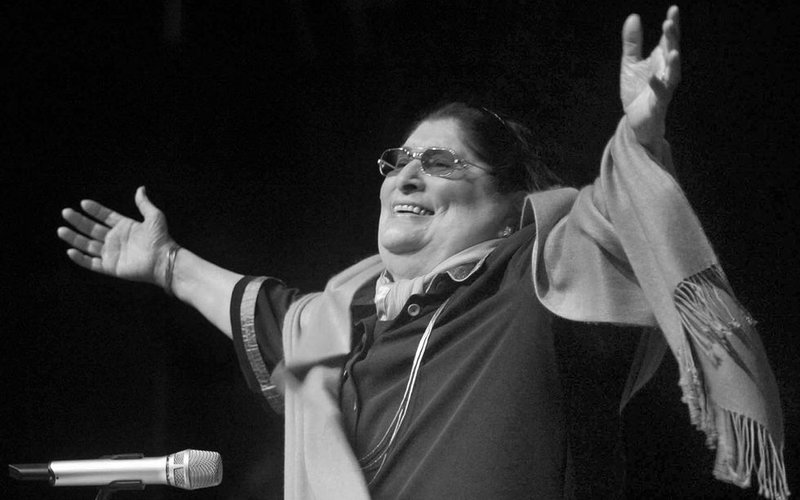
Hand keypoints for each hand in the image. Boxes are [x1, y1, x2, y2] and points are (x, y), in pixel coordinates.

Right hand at [57, 186, 174, 286]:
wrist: (163, 260)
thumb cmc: (161, 239)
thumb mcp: (154, 217)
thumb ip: (144, 204)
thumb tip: (140, 188)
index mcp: (124, 227)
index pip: (105, 216)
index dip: (94, 210)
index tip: (83, 203)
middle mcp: (116, 240)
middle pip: (92, 229)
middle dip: (78, 221)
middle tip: (65, 212)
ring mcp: (112, 253)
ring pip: (88, 245)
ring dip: (74, 238)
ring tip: (61, 229)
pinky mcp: (110, 267)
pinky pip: (91, 263)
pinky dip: (80, 258)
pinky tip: (70, 250)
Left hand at [620, 5, 680, 148]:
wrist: (636, 120)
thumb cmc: (637, 90)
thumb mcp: (630, 63)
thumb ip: (632, 43)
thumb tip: (634, 17)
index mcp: (660, 60)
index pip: (668, 39)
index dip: (672, 25)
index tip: (673, 9)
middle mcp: (665, 72)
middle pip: (672, 52)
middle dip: (672, 39)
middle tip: (669, 23)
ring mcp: (664, 88)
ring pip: (673, 75)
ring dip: (673, 63)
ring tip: (673, 51)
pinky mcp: (657, 104)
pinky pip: (660, 95)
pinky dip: (657, 86)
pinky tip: (652, 77)